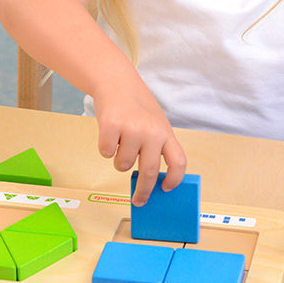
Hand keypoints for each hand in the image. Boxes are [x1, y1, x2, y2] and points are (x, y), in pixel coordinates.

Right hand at [93, 86, 186, 205]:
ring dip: (119, 161)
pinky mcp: (111, 126)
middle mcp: (151, 132)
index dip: (174, 179)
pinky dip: (105, 148)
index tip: (166, 189)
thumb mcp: (155, 125)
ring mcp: (132, 129)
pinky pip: (106, 153)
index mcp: (166, 132)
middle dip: (143, 191)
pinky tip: (110, 134)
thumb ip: (156, 148)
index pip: (178, 162)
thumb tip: (150, 181)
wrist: (116, 82)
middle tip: (138, 200)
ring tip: (120, 144)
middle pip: (150, 172)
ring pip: (124, 165)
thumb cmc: (136, 107)